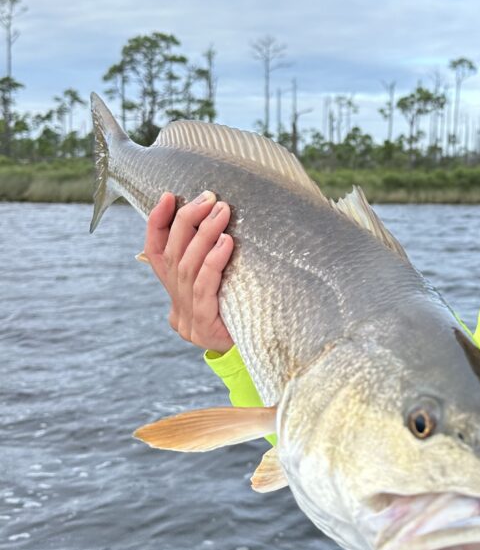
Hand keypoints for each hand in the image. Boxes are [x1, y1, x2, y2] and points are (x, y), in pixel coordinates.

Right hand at [144, 190, 234, 353]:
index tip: (169, 196)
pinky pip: (205, 286)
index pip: (155, 252)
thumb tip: (218, 215)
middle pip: (173, 254)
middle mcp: (176, 301)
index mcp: (174, 289)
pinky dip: (214, 261)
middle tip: (208, 198)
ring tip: (222, 211)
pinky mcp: (203, 325)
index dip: (158, 223)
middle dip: (188, 220)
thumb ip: (211, 258)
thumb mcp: (223, 281)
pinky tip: (227, 242)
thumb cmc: (242, 311)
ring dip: (205, 234)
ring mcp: (187, 315)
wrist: (254, 353)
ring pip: (188, 266)